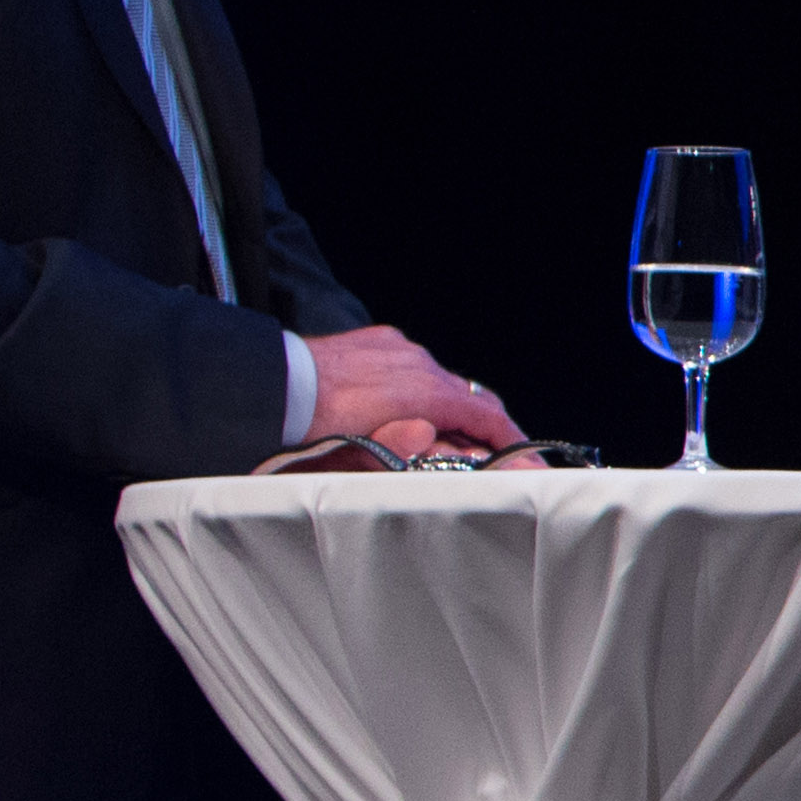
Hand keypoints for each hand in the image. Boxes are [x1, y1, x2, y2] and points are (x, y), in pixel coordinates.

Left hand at [305, 325, 523, 459]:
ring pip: (441, 382)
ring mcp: (399, 350)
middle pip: (469, 398)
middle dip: (485, 427)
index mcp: (424, 392)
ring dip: (448, 408)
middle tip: (493, 453)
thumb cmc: (314, 424)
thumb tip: (450, 448)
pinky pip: (413, 366)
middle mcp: (419, 364)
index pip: (487, 416)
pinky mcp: (378, 342)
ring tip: (444, 435)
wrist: (274, 386)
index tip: (526, 459)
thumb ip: (414, 453)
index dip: (512, 441)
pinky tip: (405, 406)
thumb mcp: (366, 453)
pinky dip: (420, 388)